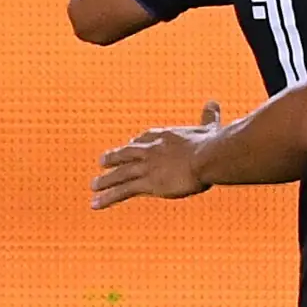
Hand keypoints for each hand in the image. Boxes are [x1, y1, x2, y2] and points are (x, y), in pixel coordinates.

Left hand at [92, 103, 220, 208]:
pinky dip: (107, 198)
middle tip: (102, 161)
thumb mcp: (209, 127)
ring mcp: (146, 167)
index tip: (131, 144)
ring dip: (105, 180)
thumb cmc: (211, 144)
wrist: (208, 157)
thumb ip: (209, 116)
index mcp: (164, 136)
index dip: (137, 142)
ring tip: (94, 186)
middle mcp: (150, 150)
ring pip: (120, 174)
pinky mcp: (148, 183)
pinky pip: (123, 191)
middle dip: (113, 158)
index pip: (145, 138)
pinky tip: (95, 204)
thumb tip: (213, 102)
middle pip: (126, 154)